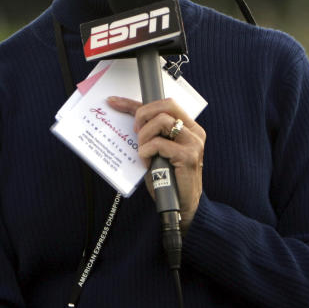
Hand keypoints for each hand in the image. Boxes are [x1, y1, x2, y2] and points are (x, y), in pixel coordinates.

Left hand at [106, 96, 205, 230]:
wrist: (182, 206)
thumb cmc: (168, 177)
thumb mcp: (158, 150)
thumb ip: (150, 133)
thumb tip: (127, 118)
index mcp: (189, 126)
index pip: (163, 104)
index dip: (136, 102)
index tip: (114, 102)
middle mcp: (194, 131)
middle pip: (166, 106)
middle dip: (142, 114)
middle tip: (135, 132)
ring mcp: (193, 143)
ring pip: (162, 121)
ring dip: (145, 136)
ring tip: (143, 151)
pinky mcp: (188, 157)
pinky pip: (159, 143)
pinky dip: (146, 152)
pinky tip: (148, 163)